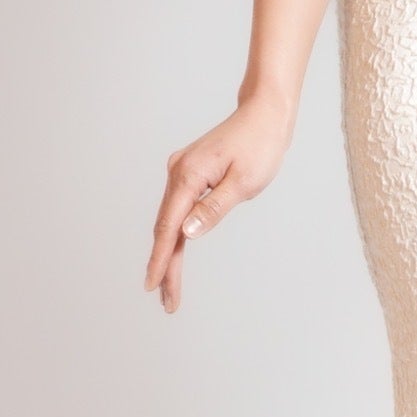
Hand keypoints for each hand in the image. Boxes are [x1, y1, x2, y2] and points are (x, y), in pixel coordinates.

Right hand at [144, 91, 293, 313]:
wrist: (264, 114)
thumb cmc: (260, 146)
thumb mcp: (245, 183)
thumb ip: (214, 210)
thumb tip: (187, 234)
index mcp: (188, 175)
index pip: (169, 227)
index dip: (161, 260)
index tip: (152, 285)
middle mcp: (178, 172)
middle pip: (165, 227)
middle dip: (165, 266)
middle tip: (167, 302)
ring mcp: (181, 171)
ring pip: (170, 220)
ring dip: (170, 252)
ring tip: (169, 287)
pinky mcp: (189, 173)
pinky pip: (178, 208)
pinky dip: (177, 233)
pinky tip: (175, 253)